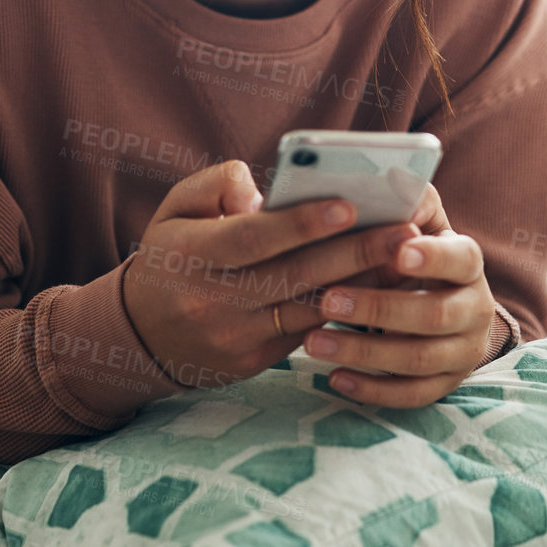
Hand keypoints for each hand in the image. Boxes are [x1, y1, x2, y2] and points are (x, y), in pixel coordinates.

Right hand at [122, 159, 421, 392]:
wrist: (141, 333)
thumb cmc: (170, 255)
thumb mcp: (175, 207)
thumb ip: (218, 184)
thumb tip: (262, 197)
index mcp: (192, 256)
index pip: (254, 239)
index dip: (303, 224)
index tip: (350, 205)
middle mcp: (214, 302)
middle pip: (294, 276)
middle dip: (354, 254)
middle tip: (404, 233)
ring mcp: (235, 338)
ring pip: (308, 310)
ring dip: (362, 286)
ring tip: (405, 261)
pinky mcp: (254, 362)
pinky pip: (307, 334)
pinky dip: (345, 310)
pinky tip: (380, 289)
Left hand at [299, 182, 497, 407]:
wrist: (438, 303)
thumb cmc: (407, 252)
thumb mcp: (412, 222)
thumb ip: (402, 199)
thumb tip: (392, 180)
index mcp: (467, 261)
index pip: (462, 258)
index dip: (433, 257)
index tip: (397, 252)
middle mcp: (475, 308)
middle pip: (434, 314)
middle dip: (379, 308)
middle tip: (327, 300)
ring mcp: (463, 351)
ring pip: (418, 360)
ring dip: (363, 351)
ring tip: (312, 342)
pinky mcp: (444, 384)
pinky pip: (411, 395)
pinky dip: (373, 390)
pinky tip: (335, 378)